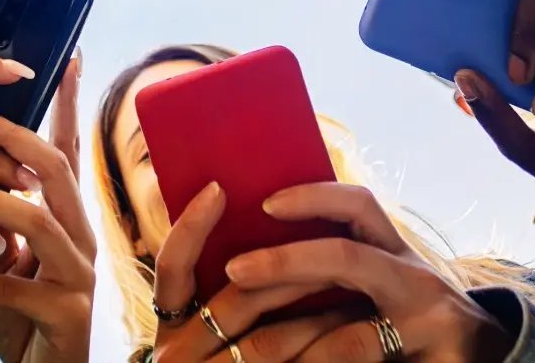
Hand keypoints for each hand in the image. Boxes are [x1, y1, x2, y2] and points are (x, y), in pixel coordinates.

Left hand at [0, 57, 95, 362]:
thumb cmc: (22, 316)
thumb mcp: (8, 259)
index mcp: (70, 219)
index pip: (68, 150)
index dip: (67, 104)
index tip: (64, 57)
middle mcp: (83, 239)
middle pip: (55, 172)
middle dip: (12, 137)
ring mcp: (78, 277)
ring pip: (37, 221)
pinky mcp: (64, 315)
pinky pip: (9, 289)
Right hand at [149, 183, 365, 362]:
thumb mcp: (212, 339)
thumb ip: (228, 298)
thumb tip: (266, 231)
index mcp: (171, 333)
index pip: (172, 270)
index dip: (191, 228)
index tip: (218, 189)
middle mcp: (177, 358)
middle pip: (235, 301)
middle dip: (289, 270)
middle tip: (335, 242)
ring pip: (270, 341)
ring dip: (319, 313)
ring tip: (358, 289)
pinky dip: (333, 352)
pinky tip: (363, 336)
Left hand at [224, 183, 512, 361]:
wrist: (492, 359)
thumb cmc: (417, 321)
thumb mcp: (386, 284)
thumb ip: (340, 269)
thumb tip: (255, 261)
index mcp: (395, 254)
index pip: (358, 207)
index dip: (313, 198)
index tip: (266, 204)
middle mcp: (414, 280)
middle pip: (344, 259)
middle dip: (284, 263)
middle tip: (235, 271)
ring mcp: (429, 326)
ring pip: (347, 338)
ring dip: (296, 351)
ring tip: (250, 356)